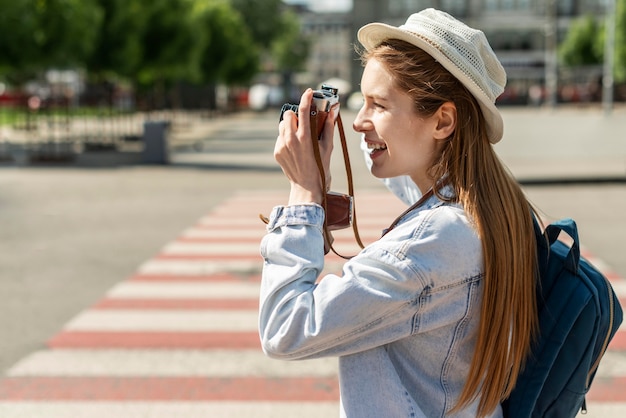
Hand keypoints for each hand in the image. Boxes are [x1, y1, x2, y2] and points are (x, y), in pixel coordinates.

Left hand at [274, 89, 335, 205]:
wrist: (307, 187)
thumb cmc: (321, 167)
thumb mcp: (328, 146)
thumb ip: (329, 126)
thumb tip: (334, 110)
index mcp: (305, 137)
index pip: (302, 110)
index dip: (305, 97)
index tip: (308, 92)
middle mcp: (291, 140)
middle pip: (288, 115)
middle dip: (295, 115)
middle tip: (303, 121)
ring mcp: (282, 146)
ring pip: (282, 125)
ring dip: (290, 126)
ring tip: (299, 136)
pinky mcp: (277, 152)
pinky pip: (280, 138)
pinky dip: (286, 138)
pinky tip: (295, 148)